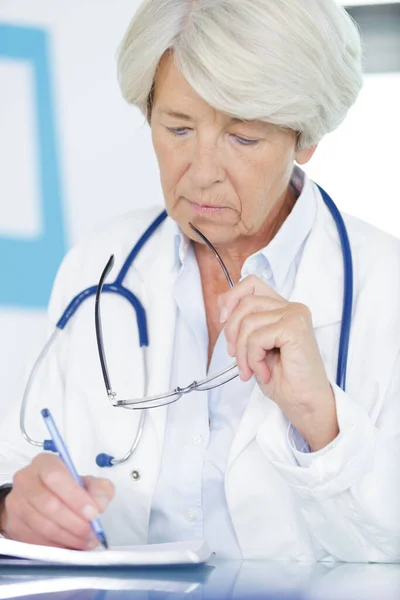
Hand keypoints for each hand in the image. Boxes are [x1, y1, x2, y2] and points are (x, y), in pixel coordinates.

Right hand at [0, 453, 114, 548]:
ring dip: (68, 537)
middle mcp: (26, 480)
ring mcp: (17, 503)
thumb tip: (99, 506)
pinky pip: (36, 540)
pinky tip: (71, 546)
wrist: (44, 498)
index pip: (56, 477)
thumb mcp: (89, 482)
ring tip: (86, 541)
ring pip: (42, 526)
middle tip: (92, 532)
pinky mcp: (14, 525)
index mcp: (45, 463)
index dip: (75, 497)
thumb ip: (100, 490)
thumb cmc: (69, 488)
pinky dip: (57, 546)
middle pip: (49, 504)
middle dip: (75, 522)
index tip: (93, 513)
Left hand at [219, 275, 338, 449]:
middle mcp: (292, 307)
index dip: (232, 297)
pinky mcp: (295, 328)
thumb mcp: (254, 345)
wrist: (303, 402)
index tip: (224, 320)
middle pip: (246, 302)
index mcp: (282, 308)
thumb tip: (224, 307)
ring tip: (251, 370)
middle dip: (232, 332)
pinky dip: (253, 358)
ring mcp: (295, 316)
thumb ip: (244, 323)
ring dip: (243, 352)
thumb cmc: (282, 378)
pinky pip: (257, 337)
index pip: (252, 283)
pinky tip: (264, 371)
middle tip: (236, 357)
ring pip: (248, 322)